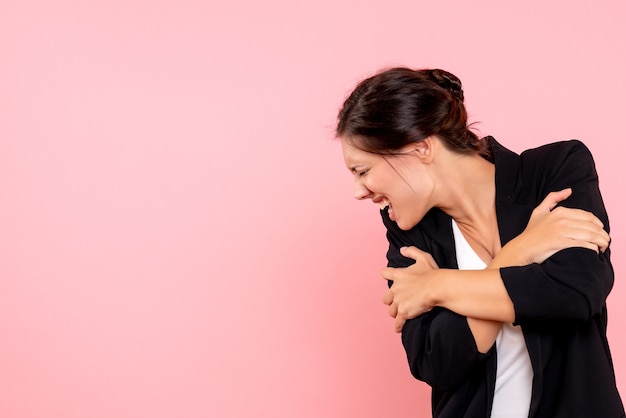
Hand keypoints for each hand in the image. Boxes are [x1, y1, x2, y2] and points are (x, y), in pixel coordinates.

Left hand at [381, 246, 438, 331]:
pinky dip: (398, 325)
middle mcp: (395, 289)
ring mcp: (398, 301)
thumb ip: (411, 252)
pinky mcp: (403, 312)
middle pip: (386, 297)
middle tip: (396, 302)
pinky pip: (398, 322)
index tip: (386, 276)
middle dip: (390, 300)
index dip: (386, 275)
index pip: (385, 274)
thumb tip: (402, 250)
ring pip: (391, 310)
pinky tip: (398, 328)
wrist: (438, 287)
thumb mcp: (423, 257)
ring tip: (399, 315)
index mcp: (398, 275)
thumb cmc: (432, 273)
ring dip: (395, 312)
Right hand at [494, 188, 609, 266]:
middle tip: (605, 242)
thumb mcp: (539, 211)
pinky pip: (583, 244)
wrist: (521, 249)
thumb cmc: (531, 233)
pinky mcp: (560, 243)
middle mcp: (561, 219)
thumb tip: (568, 190)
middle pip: (592, 226)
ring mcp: (561, 231)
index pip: (588, 216)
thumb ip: (552, 198)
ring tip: (603, 247)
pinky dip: (592, 248)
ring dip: (601, 242)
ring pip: (590, 235)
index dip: (598, 225)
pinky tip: (594, 251)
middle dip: (602, 234)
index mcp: (559, 211)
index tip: (600, 232)